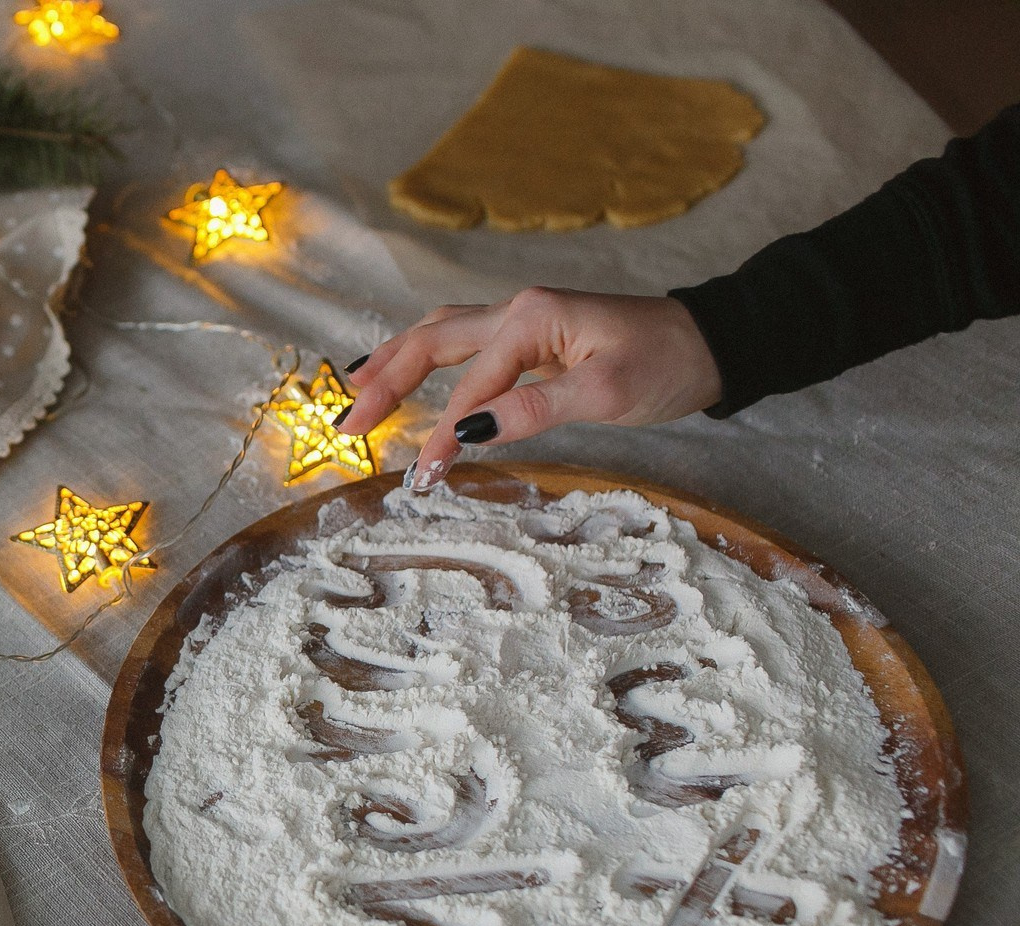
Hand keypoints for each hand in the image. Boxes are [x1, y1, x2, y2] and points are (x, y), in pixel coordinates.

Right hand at [335, 288, 722, 490]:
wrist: (713, 342)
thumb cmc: (666, 363)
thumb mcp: (605, 392)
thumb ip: (532, 409)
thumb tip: (468, 432)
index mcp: (530, 319)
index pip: (469, 385)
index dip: (441, 433)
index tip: (422, 478)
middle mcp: (516, 311)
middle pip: (431, 342)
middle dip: (385, 382)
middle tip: (348, 424)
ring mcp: (522, 320)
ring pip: (441, 335)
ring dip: (396, 362)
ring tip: (357, 390)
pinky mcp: (532, 337)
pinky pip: (464, 345)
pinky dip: (427, 359)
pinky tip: (408, 371)